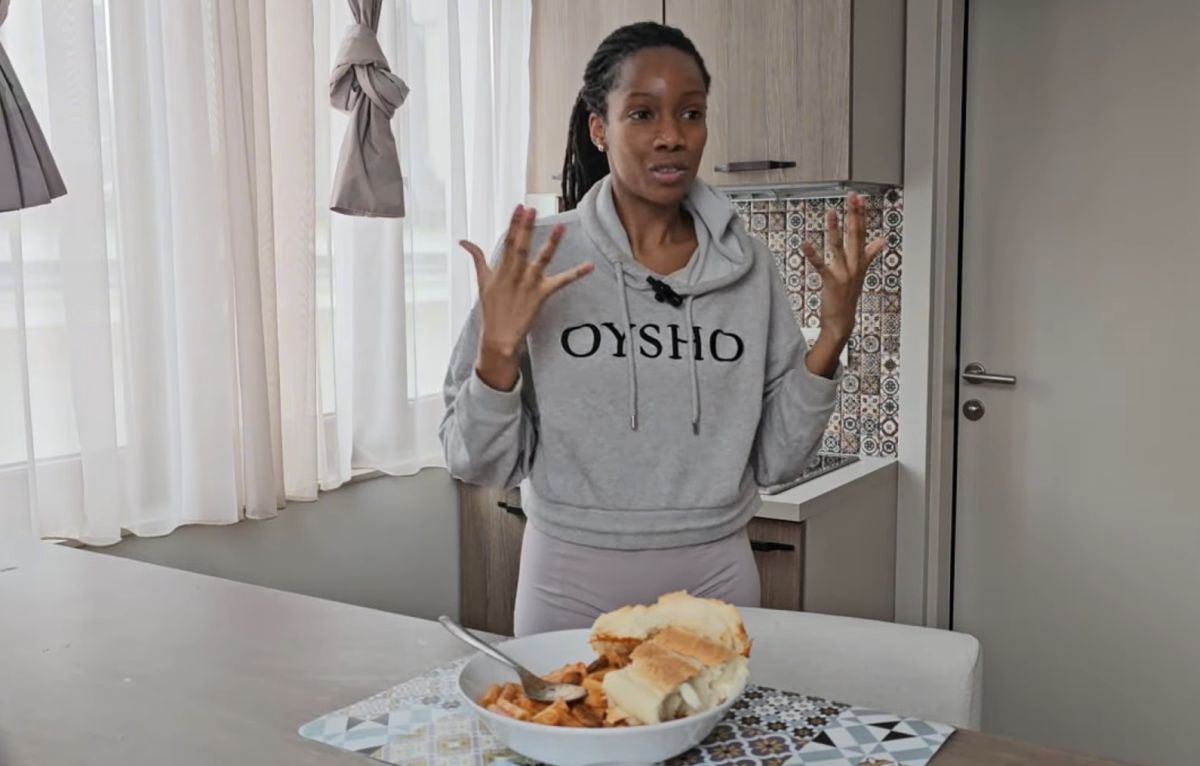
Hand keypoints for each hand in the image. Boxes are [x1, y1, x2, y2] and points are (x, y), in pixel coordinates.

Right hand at [461, 205, 592, 390]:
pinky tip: (590, 266)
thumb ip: (476, 258)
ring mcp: (529, 285)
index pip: (507, 242)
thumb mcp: (482, 281)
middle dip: (526, 228)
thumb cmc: (491, 308)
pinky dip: (576, 274)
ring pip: (541, 260)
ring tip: (560, 227)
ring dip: (551, 244)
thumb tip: (464, 242)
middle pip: (521, 247)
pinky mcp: (541, 295)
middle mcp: (515, 275)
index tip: (519, 208)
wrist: (499, 337)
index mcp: (501, 269)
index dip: (513, 224)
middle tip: (531, 210)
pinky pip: (561, 282)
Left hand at [799, 192, 884, 376]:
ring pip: (840, 248)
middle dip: (854, 215)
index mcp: (860, 262)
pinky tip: (805, 244)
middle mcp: (854, 266)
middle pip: (856, 236)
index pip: (863, 233)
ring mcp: (844, 274)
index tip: (859, 199)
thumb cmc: (848, 297)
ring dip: (836, 230)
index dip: (861, 215)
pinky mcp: (832, 283)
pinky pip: (822, 266)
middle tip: (852, 197)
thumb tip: (881, 240)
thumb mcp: (860, 273)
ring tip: (831, 213)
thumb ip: (870, 254)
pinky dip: (813, 255)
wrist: (842, 322)